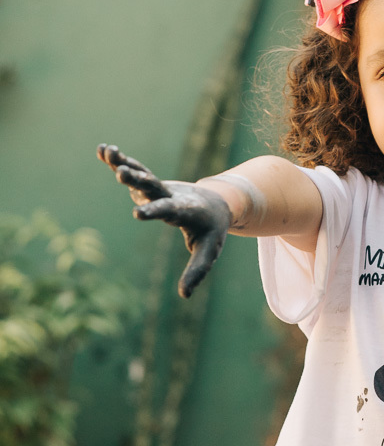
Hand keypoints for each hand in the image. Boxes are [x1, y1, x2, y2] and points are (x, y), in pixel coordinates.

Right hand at [97, 144, 231, 298]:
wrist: (218, 202)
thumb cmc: (212, 230)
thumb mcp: (208, 252)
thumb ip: (197, 271)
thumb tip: (184, 295)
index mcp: (185, 211)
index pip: (168, 211)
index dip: (154, 211)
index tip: (137, 214)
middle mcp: (171, 196)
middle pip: (153, 187)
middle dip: (138, 180)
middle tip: (121, 173)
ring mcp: (160, 188)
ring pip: (142, 174)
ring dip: (125, 164)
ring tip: (107, 152)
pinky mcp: (152, 184)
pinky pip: (136, 170)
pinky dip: (120, 161)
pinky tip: (103, 150)